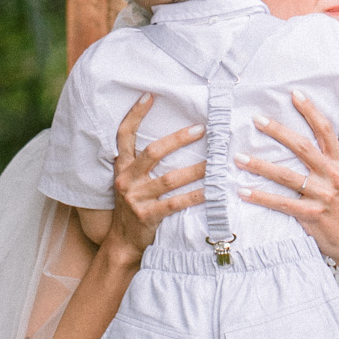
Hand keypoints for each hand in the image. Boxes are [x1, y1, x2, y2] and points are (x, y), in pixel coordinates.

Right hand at [108, 95, 205, 262]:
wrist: (122, 243)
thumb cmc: (133, 209)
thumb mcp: (130, 183)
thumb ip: (142, 165)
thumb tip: (171, 141)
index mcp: (122, 168)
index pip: (124, 135)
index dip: (135, 114)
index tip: (149, 95)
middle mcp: (126, 180)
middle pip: (153, 152)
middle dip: (178, 139)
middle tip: (202, 129)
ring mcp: (136, 199)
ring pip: (169, 179)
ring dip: (195, 169)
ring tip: (216, 161)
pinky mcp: (147, 217)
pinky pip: (176, 203)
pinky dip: (195, 196)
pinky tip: (211, 191)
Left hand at [234, 89, 338, 278]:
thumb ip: (323, 158)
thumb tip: (295, 137)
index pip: (326, 130)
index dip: (310, 111)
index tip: (294, 93)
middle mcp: (333, 175)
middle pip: (302, 147)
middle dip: (278, 131)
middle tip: (256, 120)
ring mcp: (323, 196)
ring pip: (286, 176)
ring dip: (260, 165)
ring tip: (238, 157)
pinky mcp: (311, 215)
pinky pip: (280, 203)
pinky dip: (260, 197)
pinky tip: (243, 191)